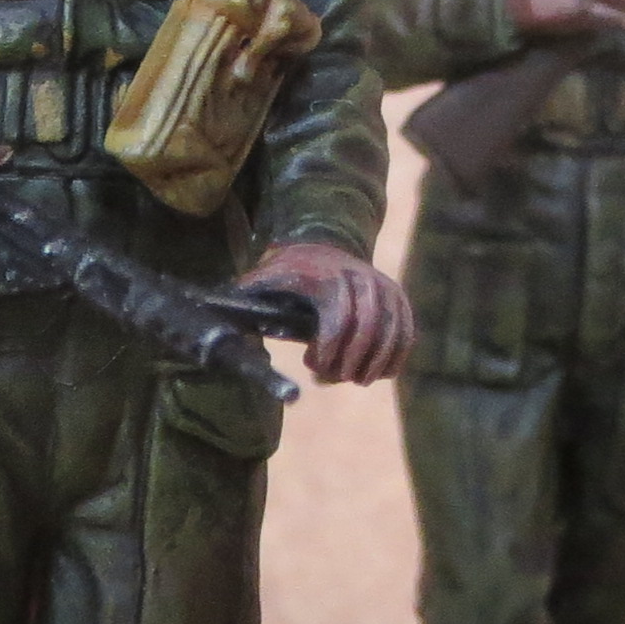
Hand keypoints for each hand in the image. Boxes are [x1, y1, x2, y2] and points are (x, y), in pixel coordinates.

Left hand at [244, 240, 413, 385]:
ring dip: (375, 364)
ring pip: (391, 333)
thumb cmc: (291, 269)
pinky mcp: (399, 297)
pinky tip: (381, 373)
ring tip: (357, 379)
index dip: (328, 352)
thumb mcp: (267, 275)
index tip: (312, 365)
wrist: (325, 244)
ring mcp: (384, 287)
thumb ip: (249, 293)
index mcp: (329, 277)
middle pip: (367, 331)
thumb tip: (217, 309)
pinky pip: (407, 331)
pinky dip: (397, 356)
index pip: (338, 322)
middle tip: (336, 378)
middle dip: (351, 363)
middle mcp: (361, 279)